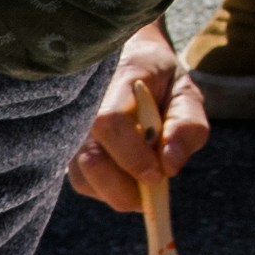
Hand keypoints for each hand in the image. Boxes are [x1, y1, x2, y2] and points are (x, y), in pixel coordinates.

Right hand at [69, 18, 210, 214]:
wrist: (126, 64)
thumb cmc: (159, 83)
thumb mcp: (185, 95)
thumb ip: (186, 126)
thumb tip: (169, 166)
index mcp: (116, 81)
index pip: (110, 122)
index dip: (133, 156)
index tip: (158, 175)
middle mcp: (82, 106)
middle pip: (91, 159)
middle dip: (126, 189)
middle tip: (154, 187)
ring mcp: (70, 129)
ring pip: (85, 178)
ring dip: (119, 190)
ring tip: (143, 172)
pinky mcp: (67, 151)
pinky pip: (84, 183)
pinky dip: (109, 189)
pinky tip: (127, 171)